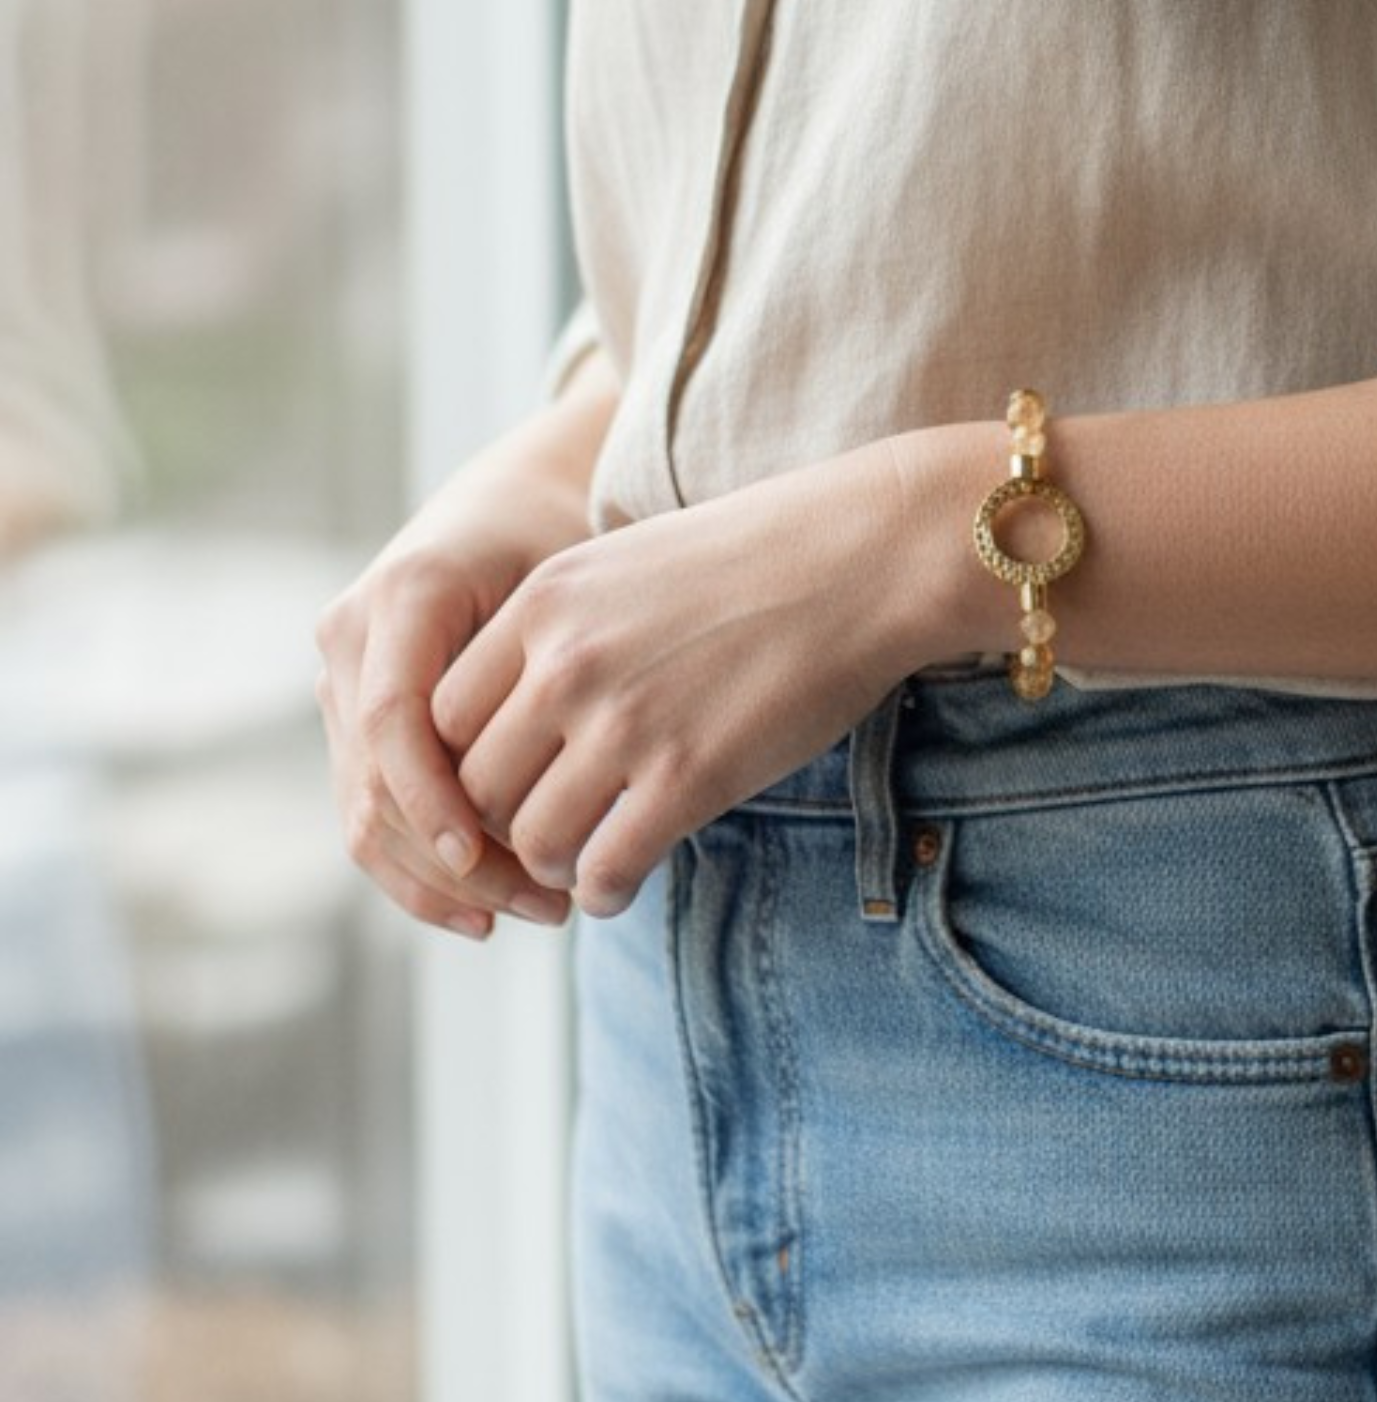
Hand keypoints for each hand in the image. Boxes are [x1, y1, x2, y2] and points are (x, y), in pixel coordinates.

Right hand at [315, 371, 614, 938]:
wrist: (513, 497)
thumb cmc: (560, 534)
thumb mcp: (566, 578)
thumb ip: (549, 662)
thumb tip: (573, 780)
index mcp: (403, 594)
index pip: (394, 720)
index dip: (434, 798)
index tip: (491, 854)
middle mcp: (352, 636)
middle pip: (375, 782)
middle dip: (455, 861)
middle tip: (547, 901)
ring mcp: (342, 679)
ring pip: (364, 813)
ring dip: (440, 880)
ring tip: (528, 913)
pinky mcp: (352, 717)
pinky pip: (370, 811)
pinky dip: (421, 868)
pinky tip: (482, 911)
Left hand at [430, 439, 957, 919]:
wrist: (865, 556)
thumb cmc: (759, 556)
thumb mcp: (629, 563)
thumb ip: (563, 625)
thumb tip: (522, 701)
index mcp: (543, 602)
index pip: (439, 715)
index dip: (461, 764)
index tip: (501, 781)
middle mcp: (566, 663)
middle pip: (474, 785)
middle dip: (497, 825)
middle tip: (535, 838)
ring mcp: (625, 722)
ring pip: (529, 839)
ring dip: (548, 866)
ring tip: (580, 861)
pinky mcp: (687, 778)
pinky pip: (602, 870)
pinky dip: (601, 892)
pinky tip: (621, 881)